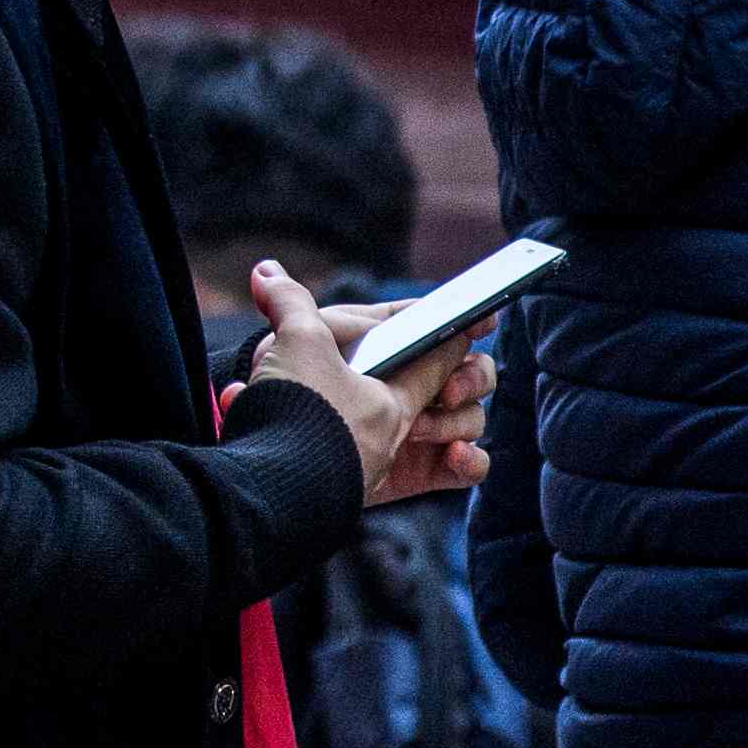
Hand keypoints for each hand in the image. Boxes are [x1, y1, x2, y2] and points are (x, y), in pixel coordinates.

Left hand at [242, 260, 495, 510]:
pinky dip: (470, 460)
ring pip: (471, 415)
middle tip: (448, 391)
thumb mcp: (292, 343)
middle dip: (473, 375)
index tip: (483, 317)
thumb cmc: (290, 404)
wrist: (283, 477)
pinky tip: (454, 455)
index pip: (433, 329)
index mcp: (380, 351)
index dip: (462, 321)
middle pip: (467, 371)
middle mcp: (402, 389)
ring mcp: (414, 431)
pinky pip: (467, 465)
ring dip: (458, 420)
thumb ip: (290, 303)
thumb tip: (264, 270)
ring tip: (419, 429)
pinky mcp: (419, 472)